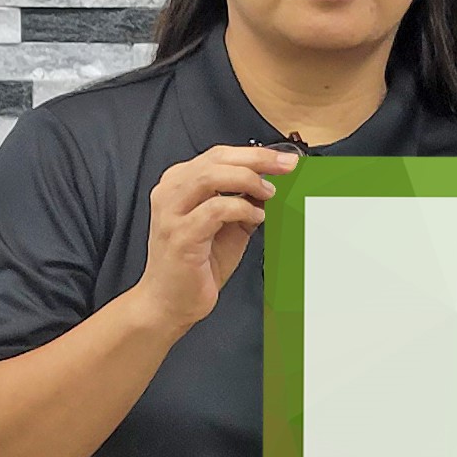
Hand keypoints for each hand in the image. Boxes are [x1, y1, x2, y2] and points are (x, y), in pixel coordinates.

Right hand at [132, 145, 301, 336]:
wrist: (169, 302)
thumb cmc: (196, 264)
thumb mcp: (226, 225)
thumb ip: (243, 202)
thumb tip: (271, 184)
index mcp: (179, 184)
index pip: (218, 155)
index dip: (254, 153)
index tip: (284, 159)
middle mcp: (170, 193)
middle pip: (216, 159)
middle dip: (257, 159)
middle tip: (286, 167)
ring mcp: (171, 214)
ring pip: (211, 176)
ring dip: (248, 181)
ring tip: (268, 193)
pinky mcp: (180, 236)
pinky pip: (215, 210)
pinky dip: (241, 209)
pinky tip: (256, 218)